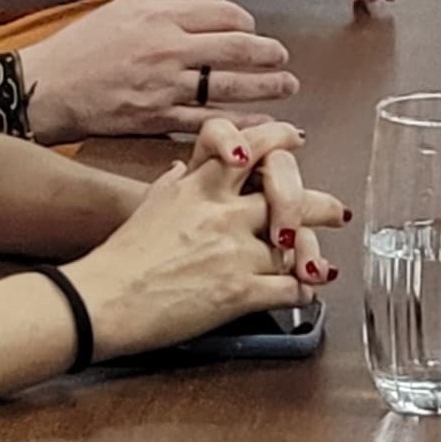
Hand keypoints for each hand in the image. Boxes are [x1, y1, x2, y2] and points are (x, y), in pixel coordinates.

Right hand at [17, 0, 295, 141]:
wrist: (46, 88)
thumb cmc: (83, 46)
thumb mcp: (124, 8)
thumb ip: (172, 2)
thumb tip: (217, 2)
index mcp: (159, 15)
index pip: (224, 14)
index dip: (248, 23)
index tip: (254, 30)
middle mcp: (166, 48)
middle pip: (238, 49)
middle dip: (271, 54)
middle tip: (284, 58)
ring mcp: (164, 86)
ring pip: (231, 86)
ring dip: (268, 87)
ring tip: (287, 86)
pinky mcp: (158, 119)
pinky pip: (211, 121)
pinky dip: (243, 123)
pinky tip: (264, 122)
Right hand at [62, 117, 345, 353]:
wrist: (102, 301)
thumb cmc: (119, 258)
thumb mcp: (149, 206)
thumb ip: (173, 184)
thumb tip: (183, 168)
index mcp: (200, 187)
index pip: (251, 146)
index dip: (280, 140)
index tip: (297, 140)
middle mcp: (223, 213)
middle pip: (291, 196)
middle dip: (320, 205)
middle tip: (337, 211)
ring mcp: (235, 252)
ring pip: (297, 245)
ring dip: (313, 256)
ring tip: (321, 264)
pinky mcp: (240, 292)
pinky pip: (290, 288)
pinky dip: (303, 292)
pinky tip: (305, 294)